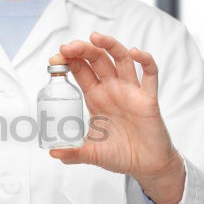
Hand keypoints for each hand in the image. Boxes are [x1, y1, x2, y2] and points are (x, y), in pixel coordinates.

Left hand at [49, 32, 184, 203]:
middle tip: (68, 47)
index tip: (55, 58)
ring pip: (121, 59)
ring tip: (95, 37)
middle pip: (97, 60)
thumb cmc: (121, 155)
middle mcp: (112, 90)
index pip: (80, 71)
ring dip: (109, 45)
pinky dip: (145, 60)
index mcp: (96, 98)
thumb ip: (73, 154)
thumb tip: (53, 153)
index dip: (68, 61)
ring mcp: (131, 91)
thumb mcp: (92, 154)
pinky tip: (135, 52)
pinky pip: (150, 74)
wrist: (146, 166)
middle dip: (83, 50)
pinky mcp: (149, 99)